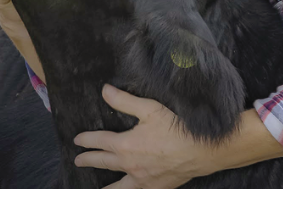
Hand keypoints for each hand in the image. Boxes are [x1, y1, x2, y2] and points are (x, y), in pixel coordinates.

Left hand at [73, 85, 209, 188]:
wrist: (203, 150)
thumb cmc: (179, 129)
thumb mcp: (151, 109)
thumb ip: (125, 101)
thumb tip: (105, 91)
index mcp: (125, 145)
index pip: (99, 141)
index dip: (86, 139)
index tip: (78, 139)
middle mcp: (129, 165)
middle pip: (102, 162)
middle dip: (88, 159)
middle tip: (79, 160)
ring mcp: (142, 179)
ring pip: (116, 187)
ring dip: (104, 187)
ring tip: (97, 189)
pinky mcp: (156, 187)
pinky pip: (137, 193)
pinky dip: (129, 194)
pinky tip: (128, 193)